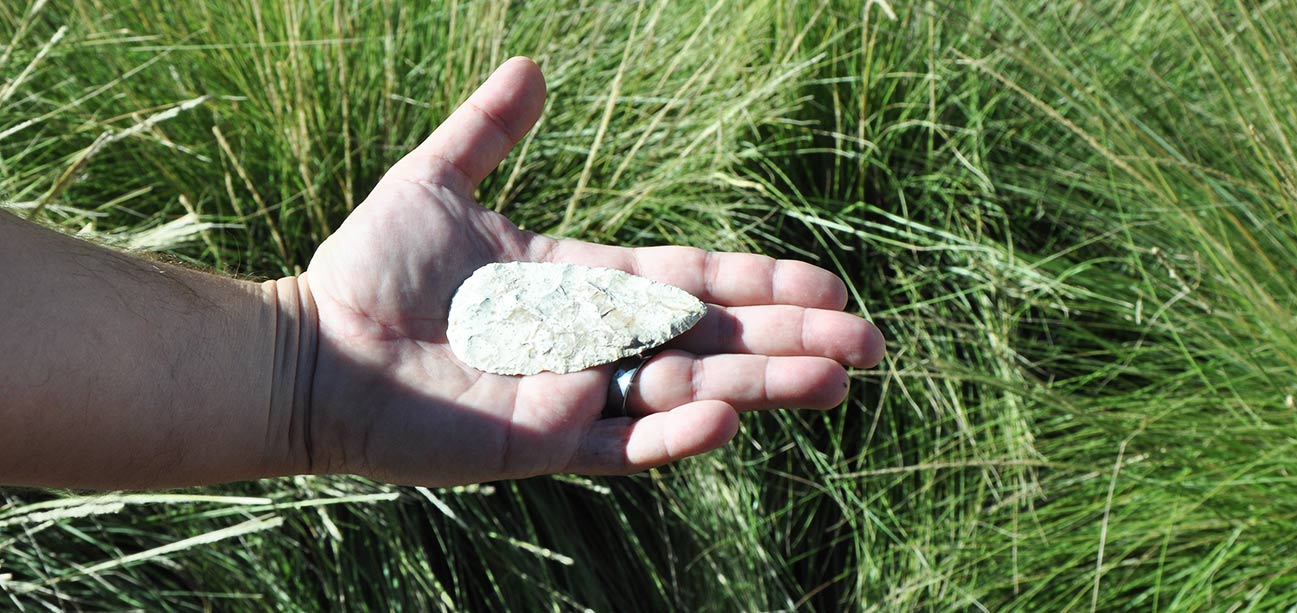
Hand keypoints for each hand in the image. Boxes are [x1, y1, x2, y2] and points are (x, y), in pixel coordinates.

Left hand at [301, 58, 884, 485]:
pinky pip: (622, 446)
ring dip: (761, 388)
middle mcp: (592, 346)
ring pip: (687, 396)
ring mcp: (573, 400)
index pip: (692, 284)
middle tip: (871, 347)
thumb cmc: (369, 268)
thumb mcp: (436, 182)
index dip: (761, 284)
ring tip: (833, 380)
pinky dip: (674, 436)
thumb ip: (489, 132)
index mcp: (583, 287)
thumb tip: (531, 65)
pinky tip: (727, 418)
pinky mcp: (541, 444)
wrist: (310, 346)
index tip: (828, 285)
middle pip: (712, 345)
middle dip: (791, 343)